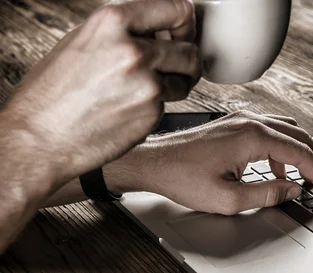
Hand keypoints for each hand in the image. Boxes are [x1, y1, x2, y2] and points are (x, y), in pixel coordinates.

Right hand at [3, 0, 200, 185]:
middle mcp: (133, 51)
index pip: (176, 9)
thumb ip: (123, 31)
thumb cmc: (52, 93)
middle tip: (176, 64)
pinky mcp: (152, 114)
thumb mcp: (83, 41)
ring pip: (186, 79)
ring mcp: (146, 85)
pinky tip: (131, 107)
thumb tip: (156, 29)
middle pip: (189, 49)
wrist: (40, 138)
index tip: (183, 31)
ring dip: (176, 83)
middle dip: (185, 58)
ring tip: (149, 87)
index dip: (183, 22)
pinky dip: (157, 105)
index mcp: (112, 22)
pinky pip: (170, 104)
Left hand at [115, 111, 312, 213]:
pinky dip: (284, 149)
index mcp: (252, 137)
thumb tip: (293, 190)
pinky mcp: (234, 124)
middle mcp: (250, 121)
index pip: (301, 154)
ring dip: (304, 153)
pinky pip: (271, 131)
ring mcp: (242, 120)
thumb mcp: (228, 198)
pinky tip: (281, 169)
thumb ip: (267, 194)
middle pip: (301, 138)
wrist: (152, 162)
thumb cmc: (182, 178)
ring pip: (288, 131)